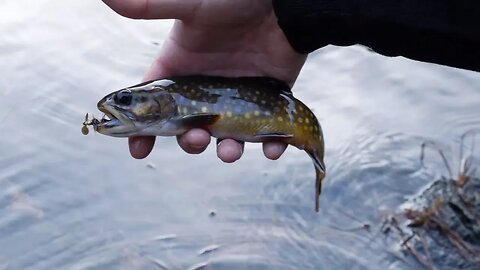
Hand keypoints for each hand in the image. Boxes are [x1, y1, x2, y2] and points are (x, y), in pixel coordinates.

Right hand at [102, 0, 305, 161]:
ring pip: (226, 137)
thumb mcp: (191, 6)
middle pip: (189, 128)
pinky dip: (271, 145)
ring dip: (226, 151)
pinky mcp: (266, 102)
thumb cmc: (234, 2)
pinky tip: (272, 148)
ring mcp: (236, 98)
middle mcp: (206, 90)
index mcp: (182, 69)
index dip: (143, 130)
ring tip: (230, 151)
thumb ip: (152, 6)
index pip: (154, 105)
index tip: (137, 150)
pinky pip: (268, 133)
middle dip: (190, 142)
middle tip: (197, 138)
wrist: (282, 4)